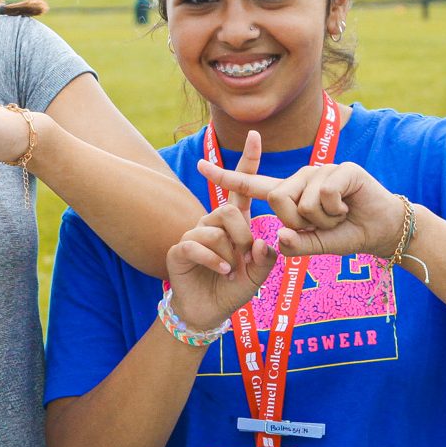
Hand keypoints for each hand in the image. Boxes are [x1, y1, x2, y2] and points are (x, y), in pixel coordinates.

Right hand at [168, 133, 276, 329]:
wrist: (207, 312)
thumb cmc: (232, 289)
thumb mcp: (258, 275)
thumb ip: (266, 258)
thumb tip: (263, 241)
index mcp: (232, 223)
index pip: (241, 188)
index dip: (248, 161)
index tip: (255, 134)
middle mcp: (211, 223)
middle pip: (229, 211)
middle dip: (242, 236)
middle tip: (245, 258)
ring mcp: (193, 234)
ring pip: (215, 228)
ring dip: (229, 253)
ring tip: (230, 272)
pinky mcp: (179, 249)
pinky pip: (197, 244)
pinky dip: (214, 261)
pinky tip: (221, 272)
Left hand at [195, 154, 403, 259]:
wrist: (381, 231)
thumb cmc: (346, 236)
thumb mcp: (314, 245)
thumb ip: (294, 244)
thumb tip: (278, 236)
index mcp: (289, 193)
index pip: (251, 185)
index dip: (225, 177)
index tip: (199, 166)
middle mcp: (301, 177)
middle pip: (277, 198)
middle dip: (298, 221)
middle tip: (321, 223)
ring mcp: (321, 170)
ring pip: (302, 200)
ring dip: (322, 219)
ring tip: (338, 215)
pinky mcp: (342, 169)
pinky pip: (326, 196)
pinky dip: (337, 210)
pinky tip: (349, 207)